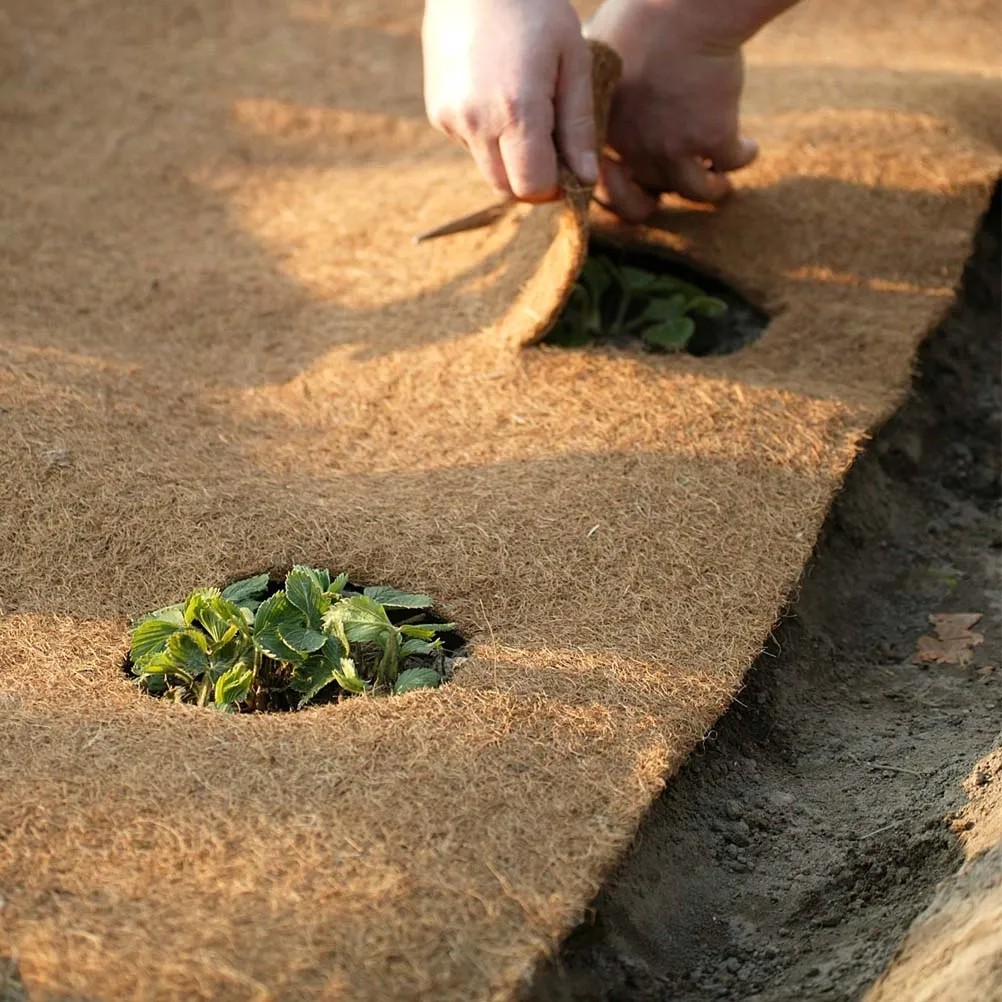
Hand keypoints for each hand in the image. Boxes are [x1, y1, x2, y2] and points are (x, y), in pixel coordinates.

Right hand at [422, 0, 597, 201]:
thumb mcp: (572, 58)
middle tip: (551, 145)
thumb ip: (578, 125)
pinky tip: (496, 94)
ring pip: (488, 169)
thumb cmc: (534, 7)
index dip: (554, 186)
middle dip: (531, 178)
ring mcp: (450, 119)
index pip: (533, 187)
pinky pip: (469, 145)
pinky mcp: (437, 113)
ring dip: (509, 158)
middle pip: (507, 188)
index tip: (568, 166)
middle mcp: (476, 123)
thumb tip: (585, 179)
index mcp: (515, 111)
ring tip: (523, 108)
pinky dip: (487, 136)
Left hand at [587, 0, 758, 221]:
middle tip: (666, 195)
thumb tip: (584, 97)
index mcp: (604, 137)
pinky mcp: (714, 137)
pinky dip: (743, 157)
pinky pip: (732, 163)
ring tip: (719, 180)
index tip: (633, 184)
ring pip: (696, 191)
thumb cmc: (636, 18)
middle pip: (645, 199)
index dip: (618, 194)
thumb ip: (593, 91)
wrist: (681, 7)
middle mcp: (634, 151)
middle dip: (658, 201)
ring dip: (711, 188)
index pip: (602, 190)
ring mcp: (673, 149)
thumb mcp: (595, 58)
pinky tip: (748, 148)